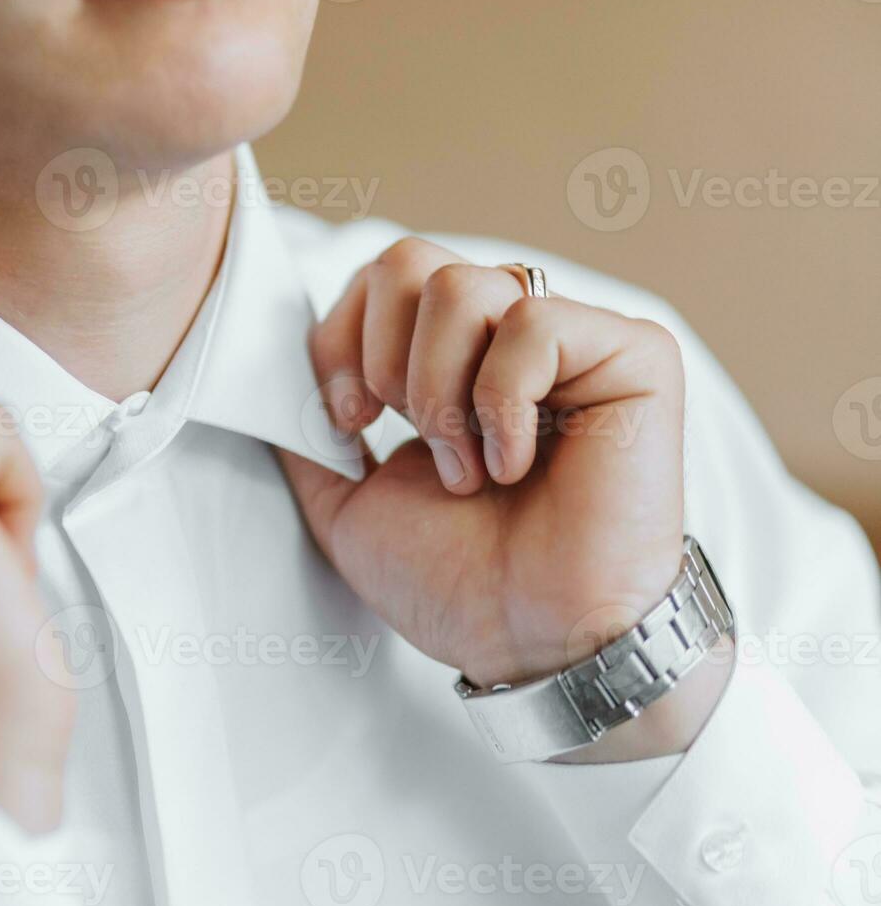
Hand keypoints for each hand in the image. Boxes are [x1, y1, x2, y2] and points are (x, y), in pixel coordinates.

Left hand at [280, 238, 728, 759]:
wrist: (531, 643)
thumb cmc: (455, 581)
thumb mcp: (345, 502)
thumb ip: (309, 433)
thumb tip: (272, 374)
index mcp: (448, 358)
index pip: (375, 278)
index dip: (340, 341)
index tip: (349, 420)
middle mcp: (507, 335)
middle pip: (410, 262)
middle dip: (386, 362)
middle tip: (414, 440)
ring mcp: (573, 341)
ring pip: (463, 286)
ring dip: (440, 393)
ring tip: (468, 468)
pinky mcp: (633, 356)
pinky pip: (534, 324)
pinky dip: (503, 404)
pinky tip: (515, 464)